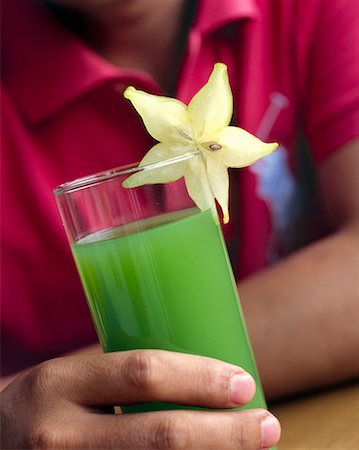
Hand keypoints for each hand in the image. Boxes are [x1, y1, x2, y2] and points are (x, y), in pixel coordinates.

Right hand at [0, 350, 279, 448]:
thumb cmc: (47, 406)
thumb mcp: (73, 379)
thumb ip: (123, 379)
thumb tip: (204, 380)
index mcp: (61, 383)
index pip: (141, 374)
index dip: (200, 379)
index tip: (244, 382)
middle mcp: (60, 437)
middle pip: (161, 438)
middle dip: (226, 435)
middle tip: (267, 424)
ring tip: (252, 449)